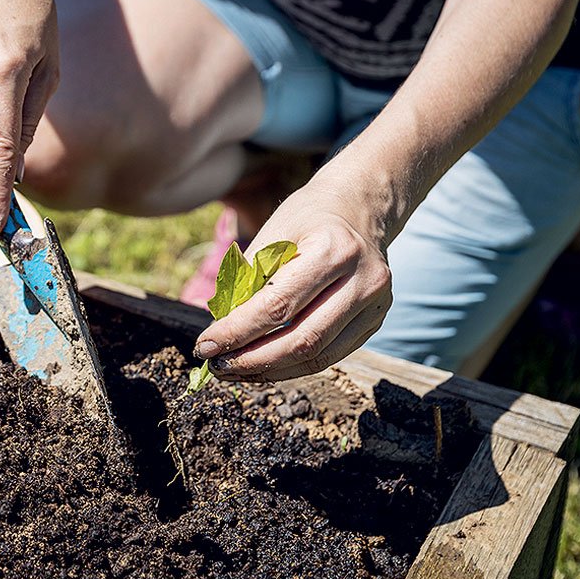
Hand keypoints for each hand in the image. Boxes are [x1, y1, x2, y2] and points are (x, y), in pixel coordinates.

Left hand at [192, 183, 393, 380]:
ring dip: (270, 370)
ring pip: (317, 355)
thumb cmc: (307, 218)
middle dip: (252, 360)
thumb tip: (218, 330)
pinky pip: (330, 355)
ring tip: (234, 370)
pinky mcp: (375, 321)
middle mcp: (362, 280)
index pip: (277, 305)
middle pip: (302, 339)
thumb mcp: (271, 234)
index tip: (205, 345)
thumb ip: (247, 281)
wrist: (358, 209)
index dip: (237, 331)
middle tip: (217, 365)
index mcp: (332, 250)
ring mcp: (375, 304)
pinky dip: (293, 366)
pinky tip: (264, 365)